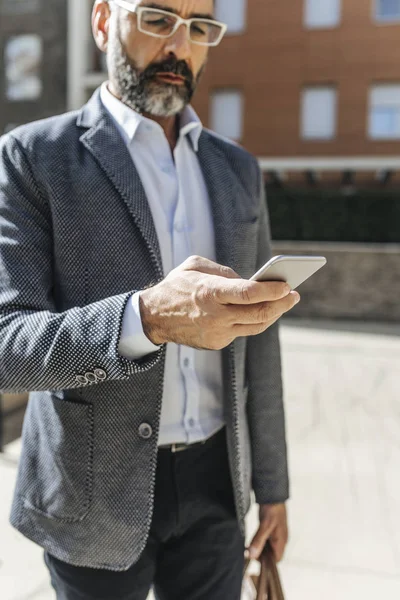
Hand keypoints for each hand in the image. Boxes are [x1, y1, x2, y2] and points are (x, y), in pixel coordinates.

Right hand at [139, 256, 299, 349]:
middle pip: (259, 314)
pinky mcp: (217, 343)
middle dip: (281, 304)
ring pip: (256, 326)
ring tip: (284, 303)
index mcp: (210, 293)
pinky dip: (253, 320)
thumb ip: (223, 272)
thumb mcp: (195, 266)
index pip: (248, 294)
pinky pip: (242, 331)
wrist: (154, 317)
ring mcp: (217, 333)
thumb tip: (248, 281)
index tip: (287, 285)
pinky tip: (262, 311)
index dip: (271, 291)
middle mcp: (216, 316)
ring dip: (273, 314)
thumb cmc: (176, 286)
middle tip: (294, 295)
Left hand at [249, 503, 287, 561]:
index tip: (254, 557)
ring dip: (260, 548)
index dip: (267, 561)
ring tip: (249, 546)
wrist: (273, 495)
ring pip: (269, 548)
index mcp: (282, 541)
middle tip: (249, 551)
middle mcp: (281, 539)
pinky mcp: (272, 530)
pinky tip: (252, 539)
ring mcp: (277, 534)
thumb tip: (252, 555)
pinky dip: (260, 541)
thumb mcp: (264, 525)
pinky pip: (267, 540)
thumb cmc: (272, 509)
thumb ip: (258, 541)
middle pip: (272, 554)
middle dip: (262, 555)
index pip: (277, 559)